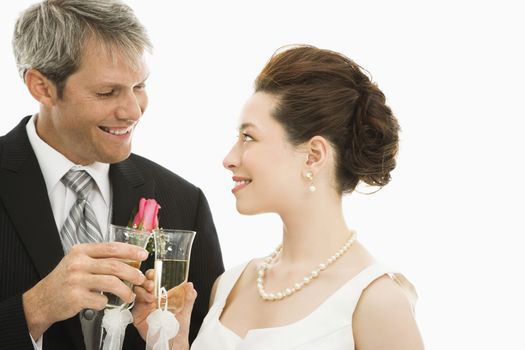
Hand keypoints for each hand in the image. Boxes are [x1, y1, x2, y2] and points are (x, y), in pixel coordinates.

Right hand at [22, 242, 147, 338]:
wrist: (42, 299)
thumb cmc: (65, 280)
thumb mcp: (79, 262)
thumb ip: (99, 258)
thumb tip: (129, 259)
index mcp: (81, 251)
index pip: (111, 247)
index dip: (130, 251)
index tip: (143, 255)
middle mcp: (78, 263)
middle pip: (114, 265)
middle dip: (132, 272)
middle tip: (141, 278)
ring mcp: (76, 280)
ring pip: (111, 282)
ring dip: (125, 290)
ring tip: (130, 295)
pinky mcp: (75, 297)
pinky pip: (100, 299)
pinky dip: (106, 302)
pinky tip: (104, 302)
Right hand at [132, 269, 196, 349]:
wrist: (174, 342)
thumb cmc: (179, 326)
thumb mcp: (186, 310)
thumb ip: (189, 297)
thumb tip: (190, 285)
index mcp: (161, 293)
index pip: (154, 279)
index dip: (153, 274)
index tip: (156, 272)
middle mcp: (151, 297)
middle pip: (143, 283)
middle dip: (146, 280)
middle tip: (152, 285)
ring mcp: (143, 305)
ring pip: (137, 291)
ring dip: (143, 290)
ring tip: (152, 297)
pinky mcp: (138, 315)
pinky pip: (134, 304)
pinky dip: (139, 301)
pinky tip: (147, 303)